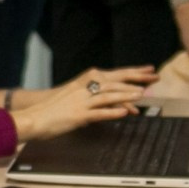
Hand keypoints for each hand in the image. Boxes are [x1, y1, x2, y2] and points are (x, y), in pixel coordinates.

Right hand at [12, 67, 155, 140]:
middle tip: (154, 80)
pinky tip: (123, 113)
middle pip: (114, 82)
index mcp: (85, 82)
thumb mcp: (74, 97)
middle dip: (136, 80)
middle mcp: (84, 88)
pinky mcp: (78, 115)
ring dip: (126, 95)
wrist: (34, 117)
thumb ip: (91, 97)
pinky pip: (98, 113)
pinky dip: (112, 112)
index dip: (133, 72)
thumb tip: (110, 102)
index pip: (114, 74)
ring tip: (141, 95)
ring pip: (107, 95)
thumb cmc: (54, 110)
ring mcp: (81, 101)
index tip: (149, 70)